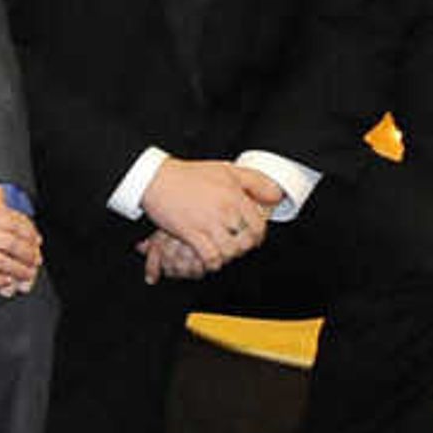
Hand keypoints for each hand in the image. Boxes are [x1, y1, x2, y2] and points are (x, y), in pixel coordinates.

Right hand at [138, 157, 284, 275]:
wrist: (156, 179)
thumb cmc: (190, 175)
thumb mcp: (227, 170)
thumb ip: (255, 181)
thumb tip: (276, 196)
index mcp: (235, 195)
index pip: (259, 225)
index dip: (257, 236)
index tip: (250, 238)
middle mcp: (225, 210)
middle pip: (247, 241)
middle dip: (243, 247)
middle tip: (235, 246)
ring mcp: (208, 223)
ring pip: (230, 251)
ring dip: (228, 256)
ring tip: (222, 252)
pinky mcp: (190, 233)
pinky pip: (210, 257)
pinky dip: (213, 262)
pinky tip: (209, 259)